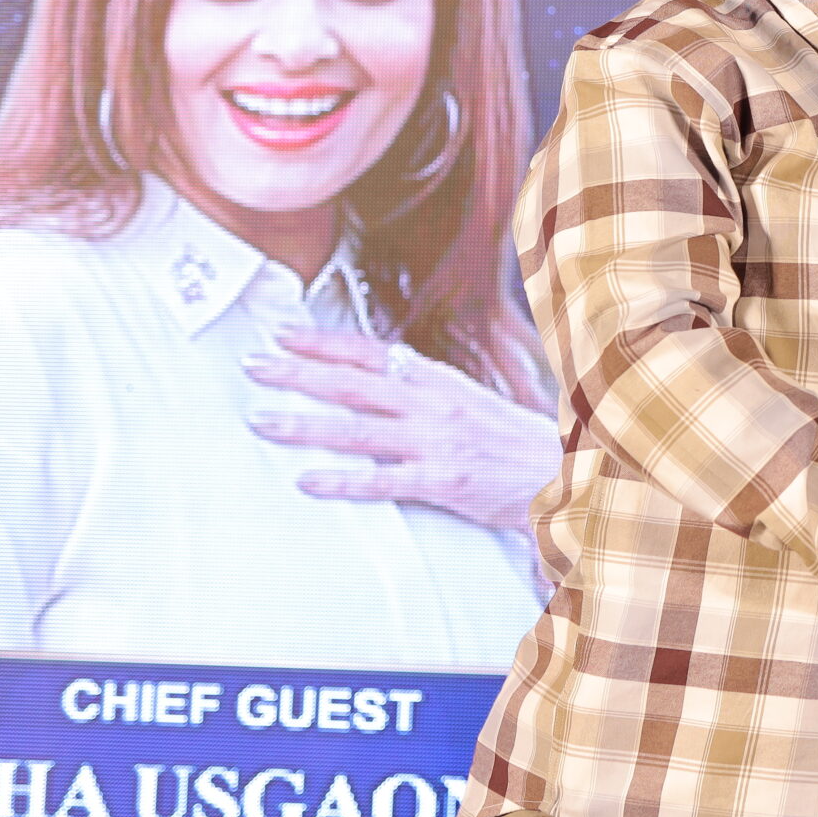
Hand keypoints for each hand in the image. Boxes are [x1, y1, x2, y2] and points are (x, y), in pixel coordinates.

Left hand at [247, 328, 556, 533]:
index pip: (371, 353)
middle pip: (354, 384)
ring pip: (357, 429)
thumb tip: (383, 373)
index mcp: (440, 380)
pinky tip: (307, 481)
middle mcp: (434, 404)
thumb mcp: (471, 400)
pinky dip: (341, 480)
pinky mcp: (443, 480)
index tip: (283, 335)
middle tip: (253, 366)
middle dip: (298, 373)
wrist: (564, 471)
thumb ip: (426, 389)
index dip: (324, 343)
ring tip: (260, 421)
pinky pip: (382, 480)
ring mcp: (437, 441)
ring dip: (303, 424)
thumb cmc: (513, 441)